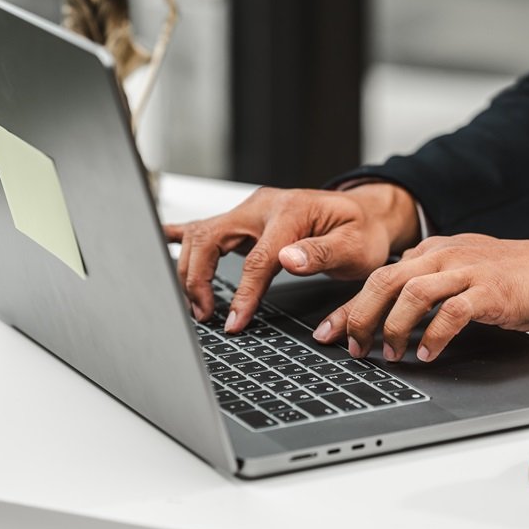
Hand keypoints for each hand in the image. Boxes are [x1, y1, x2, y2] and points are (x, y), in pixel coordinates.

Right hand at [163, 184, 420, 331]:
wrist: (365, 215)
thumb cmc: (362, 232)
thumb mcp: (355, 246)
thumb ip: (322, 253)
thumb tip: (289, 259)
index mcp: (290, 212)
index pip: (256, 259)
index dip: (242, 294)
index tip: (234, 322)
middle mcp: (263, 206)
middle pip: (210, 238)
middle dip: (198, 279)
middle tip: (204, 315)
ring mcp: (251, 211)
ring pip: (201, 234)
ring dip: (191, 268)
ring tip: (197, 304)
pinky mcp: (245, 220)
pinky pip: (206, 226)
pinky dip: (182, 237)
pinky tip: (163, 243)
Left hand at [312, 233, 528, 361]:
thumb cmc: (515, 278)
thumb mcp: (463, 274)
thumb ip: (430, 285)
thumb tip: (392, 312)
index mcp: (433, 252)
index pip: (378, 277)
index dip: (348, 307)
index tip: (327, 333)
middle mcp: (444, 256)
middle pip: (384, 280)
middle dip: (359, 316)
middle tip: (352, 347)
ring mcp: (467, 271)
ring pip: (412, 293)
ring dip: (393, 326)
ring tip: (388, 353)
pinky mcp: (491, 291)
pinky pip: (452, 311)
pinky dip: (434, 336)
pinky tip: (428, 354)